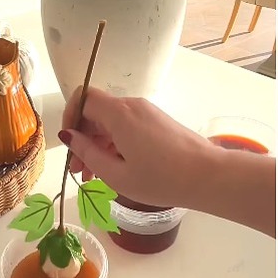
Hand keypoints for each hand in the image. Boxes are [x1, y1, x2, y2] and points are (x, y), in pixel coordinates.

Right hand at [58, 86, 215, 207]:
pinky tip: (118, 169)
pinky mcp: (160, 123)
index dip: (69, 117)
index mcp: (119, 113)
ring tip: (96, 177)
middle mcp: (134, 106)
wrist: (209, 176)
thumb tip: (69, 136)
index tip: (69, 145)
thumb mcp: (117, 174)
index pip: (83, 98)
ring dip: (99, 145)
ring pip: (113, 122)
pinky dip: (117, 145)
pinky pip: (129, 128)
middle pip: (97, 112)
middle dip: (83, 139)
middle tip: (79, 171)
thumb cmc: (162, 179)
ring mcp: (149, 113)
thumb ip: (88, 153)